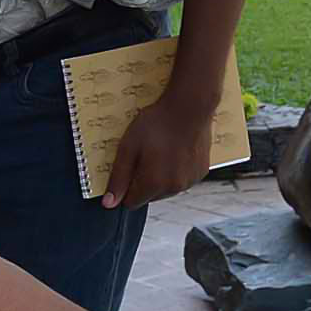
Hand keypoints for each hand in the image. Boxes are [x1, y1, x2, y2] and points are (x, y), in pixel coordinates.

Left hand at [104, 88, 218, 207]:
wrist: (190, 107)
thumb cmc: (157, 123)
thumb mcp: (128, 147)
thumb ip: (118, 178)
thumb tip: (109, 203)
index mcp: (153, 184)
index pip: (132, 202)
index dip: (126, 187)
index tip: (129, 168)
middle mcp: (173, 188)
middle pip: (150, 196)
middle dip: (144, 181)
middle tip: (146, 155)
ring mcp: (189, 181)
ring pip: (167, 189)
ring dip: (162, 177)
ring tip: (162, 151)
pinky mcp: (201, 173)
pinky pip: (183, 180)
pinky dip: (178, 171)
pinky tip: (176, 152)